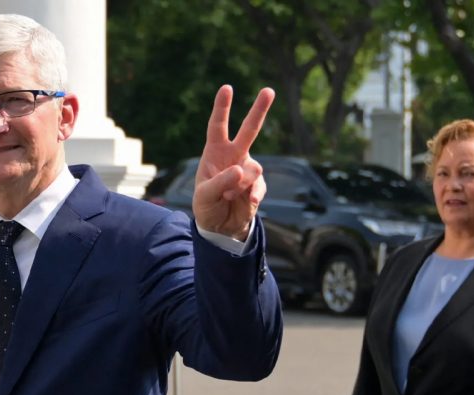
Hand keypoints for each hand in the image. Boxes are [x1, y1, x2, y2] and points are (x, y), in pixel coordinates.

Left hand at [193, 85, 275, 240]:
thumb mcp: (205, 195)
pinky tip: (248, 202)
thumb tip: (241, 170)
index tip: (227, 88)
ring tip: (228, 196)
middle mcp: (234, 155)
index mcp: (214, 152)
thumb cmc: (207, 204)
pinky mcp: (258, 185)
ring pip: (254, 168)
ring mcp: (248, 169)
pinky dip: (253, 195)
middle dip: (259, 110)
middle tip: (269, 90)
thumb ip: (220, 182)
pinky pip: (259, 186)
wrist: (220, 226)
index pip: (217, 127)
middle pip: (248, 130)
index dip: (222, 108)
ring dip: (241, 184)